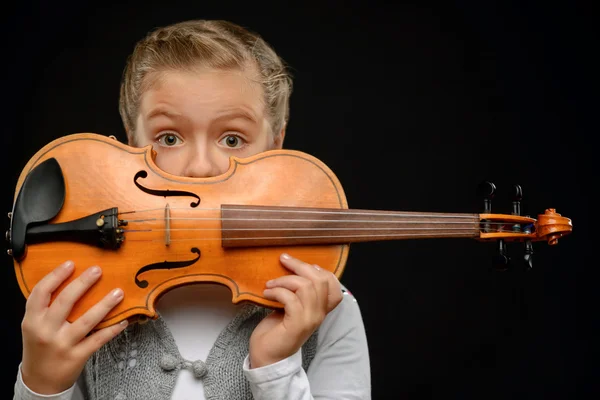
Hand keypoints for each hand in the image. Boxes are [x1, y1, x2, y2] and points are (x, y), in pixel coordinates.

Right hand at [20, 260, 126, 393]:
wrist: (40, 381)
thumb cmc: (40, 346)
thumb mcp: (34, 325)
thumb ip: (46, 307)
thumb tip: (71, 278)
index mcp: (32, 320)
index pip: (41, 293)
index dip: (56, 276)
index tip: (70, 263)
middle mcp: (46, 331)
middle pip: (65, 302)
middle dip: (83, 284)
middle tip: (97, 270)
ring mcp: (62, 344)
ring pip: (86, 321)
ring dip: (105, 305)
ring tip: (118, 292)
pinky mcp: (77, 356)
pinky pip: (99, 339)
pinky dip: (112, 329)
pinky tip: (123, 320)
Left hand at [249, 253, 342, 367]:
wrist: (268, 357)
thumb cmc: (277, 330)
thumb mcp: (291, 306)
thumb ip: (297, 292)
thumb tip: (293, 268)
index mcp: (320, 309)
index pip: (334, 286)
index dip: (320, 270)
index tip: (300, 265)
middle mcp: (319, 314)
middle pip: (319, 280)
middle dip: (300, 265)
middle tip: (283, 260)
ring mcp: (310, 319)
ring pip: (305, 286)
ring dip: (284, 279)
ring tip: (270, 284)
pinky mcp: (296, 324)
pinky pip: (290, 298)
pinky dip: (277, 291)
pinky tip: (267, 293)